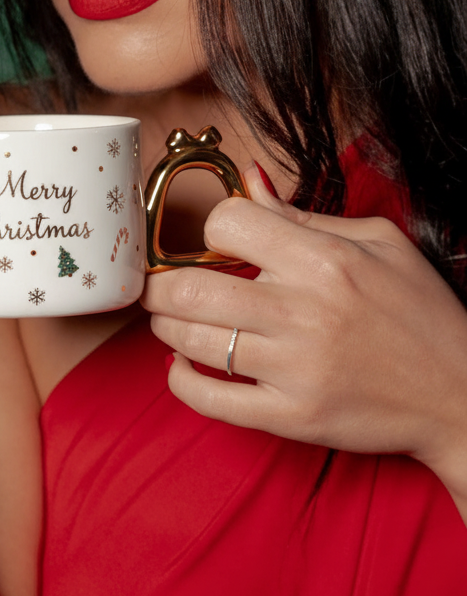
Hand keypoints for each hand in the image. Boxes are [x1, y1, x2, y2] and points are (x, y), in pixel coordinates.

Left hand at [141, 165, 466, 482]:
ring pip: (190, 341)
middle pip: (187, 289)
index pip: (227, 223)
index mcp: (323, 260)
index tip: (215, 242)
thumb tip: (248, 179)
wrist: (459, 394)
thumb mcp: (379, 243)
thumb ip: (302, 215)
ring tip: (172, 318)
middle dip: (158, 284)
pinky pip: (209, 399)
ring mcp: (294, 369)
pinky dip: (179, 380)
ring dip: (166, 326)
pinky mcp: (291, 416)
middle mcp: (303, 312)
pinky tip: (181, 364)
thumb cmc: (420, 312)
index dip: (211, 228)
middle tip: (158, 283)